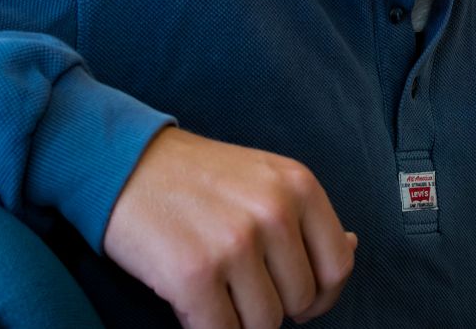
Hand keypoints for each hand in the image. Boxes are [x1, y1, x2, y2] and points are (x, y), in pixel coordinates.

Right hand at [103, 127, 358, 327]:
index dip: (319, 296)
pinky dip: (206, 328)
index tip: (293, 298)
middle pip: (300, 302)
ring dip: (237, 319)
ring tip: (212, 288)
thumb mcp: (263, 177)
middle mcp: (273, 211)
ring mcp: (235, 243)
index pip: (338, 267)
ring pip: (264, 324)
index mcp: (298, 185)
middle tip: (236, 284)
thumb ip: (306, 216)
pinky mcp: (194, 274)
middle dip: (270, 306)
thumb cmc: (195, 178)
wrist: (122, 163)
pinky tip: (189, 303)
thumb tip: (352, 247)